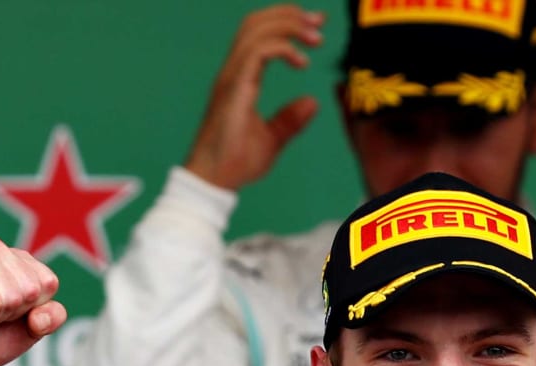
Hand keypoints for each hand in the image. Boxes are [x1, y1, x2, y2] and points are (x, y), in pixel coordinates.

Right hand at [184, 5, 323, 189]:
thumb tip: (312, 102)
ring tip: (315, 38)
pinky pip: (258, 52)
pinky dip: (283, 49)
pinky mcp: (234, 89)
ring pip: (255, 31)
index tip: (315, 26)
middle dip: (289, 14)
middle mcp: (232, 72)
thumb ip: (289, 120)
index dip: (286, 21)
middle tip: (319, 21)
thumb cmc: (235, 162)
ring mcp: (231, 78)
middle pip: (255, 22)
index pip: (257, 34)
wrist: (215, 180)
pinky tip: (302, 63)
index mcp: (239, 78)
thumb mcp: (271, 140)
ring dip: (289, 26)